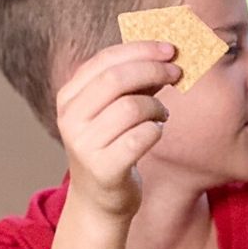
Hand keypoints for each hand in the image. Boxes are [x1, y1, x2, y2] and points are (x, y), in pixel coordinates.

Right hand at [54, 41, 178, 219]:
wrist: (100, 200)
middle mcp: (70, 118)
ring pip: (133, 107)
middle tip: (177, 73)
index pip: (104, 61)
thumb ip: (132, 84)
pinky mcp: (104, 168)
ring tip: (160, 116)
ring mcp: (84, 144)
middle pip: (117, 79)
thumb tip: (164, 54)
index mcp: (69, 97)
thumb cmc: (113, 146)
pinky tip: (154, 134)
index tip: (170, 48)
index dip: (140, 50)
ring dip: (157, 107)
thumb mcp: (114, 111)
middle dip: (154, 70)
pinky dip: (156, 131)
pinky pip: (142, 137)